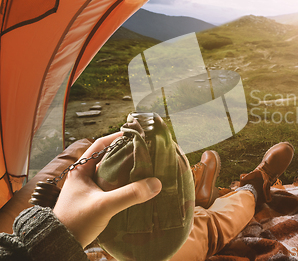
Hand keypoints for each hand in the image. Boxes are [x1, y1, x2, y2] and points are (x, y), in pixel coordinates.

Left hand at [53, 132, 161, 246]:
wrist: (60, 244)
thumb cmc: (75, 222)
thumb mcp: (104, 205)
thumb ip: (129, 194)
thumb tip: (155, 183)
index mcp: (80, 170)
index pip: (100, 145)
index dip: (117, 137)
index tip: (134, 135)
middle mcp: (84, 176)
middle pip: (107, 158)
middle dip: (125, 154)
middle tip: (143, 152)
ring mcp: (88, 189)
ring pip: (110, 173)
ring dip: (125, 170)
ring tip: (143, 167)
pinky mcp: (94, 201)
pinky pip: (112, 186)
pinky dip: (123, 184)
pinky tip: (135, 187)